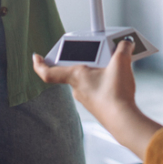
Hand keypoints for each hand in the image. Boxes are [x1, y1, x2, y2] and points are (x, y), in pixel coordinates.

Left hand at [33, 41, 161, 159]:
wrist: (124, 120)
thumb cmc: (115, 95)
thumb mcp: (121, 64)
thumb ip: (123, 49)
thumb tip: (126, 43)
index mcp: (76, 76)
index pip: (49, 72)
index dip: (40, 64)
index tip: (36, 57)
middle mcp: (78, 88)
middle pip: (75, 70)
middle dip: (86, 60)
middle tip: (97, 52)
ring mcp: (88, 99)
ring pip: (88, 80)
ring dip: (98, 71)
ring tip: (114, 64)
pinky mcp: (98, 105)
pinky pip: (98, 89)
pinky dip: (106, 82)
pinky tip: (118, 80)